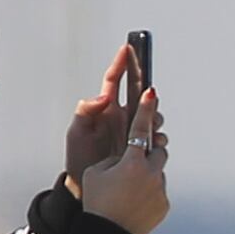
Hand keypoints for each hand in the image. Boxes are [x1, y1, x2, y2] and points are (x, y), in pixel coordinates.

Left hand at [63, 41, 144, 174]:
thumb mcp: (76, 132)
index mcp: (105, 109)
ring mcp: (132, 132)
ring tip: (151, 125)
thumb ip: (86, 111)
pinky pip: (155, 138)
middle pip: (140, 96)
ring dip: (155, 117)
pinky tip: (153, 142)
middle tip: (149, 95)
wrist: (84, 185)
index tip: (128, 48)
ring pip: (151, 116)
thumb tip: (103, 97)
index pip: (115, 80)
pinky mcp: (139, 148)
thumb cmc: (78, 157)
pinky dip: (158, 138)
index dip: (122, 63)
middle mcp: (121, 117)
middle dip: (147, 92)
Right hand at [71, 80, 169, 233]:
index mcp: (132, 162)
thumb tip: (126, 156)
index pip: (140, 128)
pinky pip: (158, 192)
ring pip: (158, 172)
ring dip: (146, 174)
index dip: (145, 109)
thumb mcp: (97, 172)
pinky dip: (148, 193)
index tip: (152, 93)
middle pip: (157, 150)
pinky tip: (133, 202)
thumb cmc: (96, 201)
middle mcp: (150, 173)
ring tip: (129, 187)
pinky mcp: (164, 205)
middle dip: (148, 149)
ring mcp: (159, 190)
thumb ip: (114, 158)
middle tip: (136, 155)